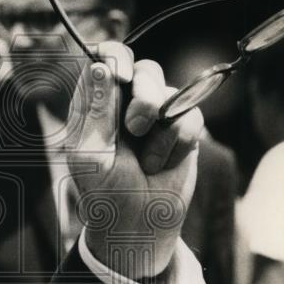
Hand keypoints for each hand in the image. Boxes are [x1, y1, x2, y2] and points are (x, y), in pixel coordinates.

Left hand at [66, 41, 202, 278]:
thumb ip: (96, 111)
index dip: (115, 57)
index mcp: (96, 104)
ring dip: (160, 127)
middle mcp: (125, 103)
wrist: (140, 226)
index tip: (120, 75)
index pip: (104, 59)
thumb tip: (100, 67)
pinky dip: (178, 143)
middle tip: (135, 129)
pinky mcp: (182, 129)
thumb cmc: (105, 194)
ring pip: (170, 91)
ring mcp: (156, 115)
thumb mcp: (91, 155)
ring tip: (147, 160)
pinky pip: (192, 115)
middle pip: (143, 69)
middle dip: (143, 97)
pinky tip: (163, 164)